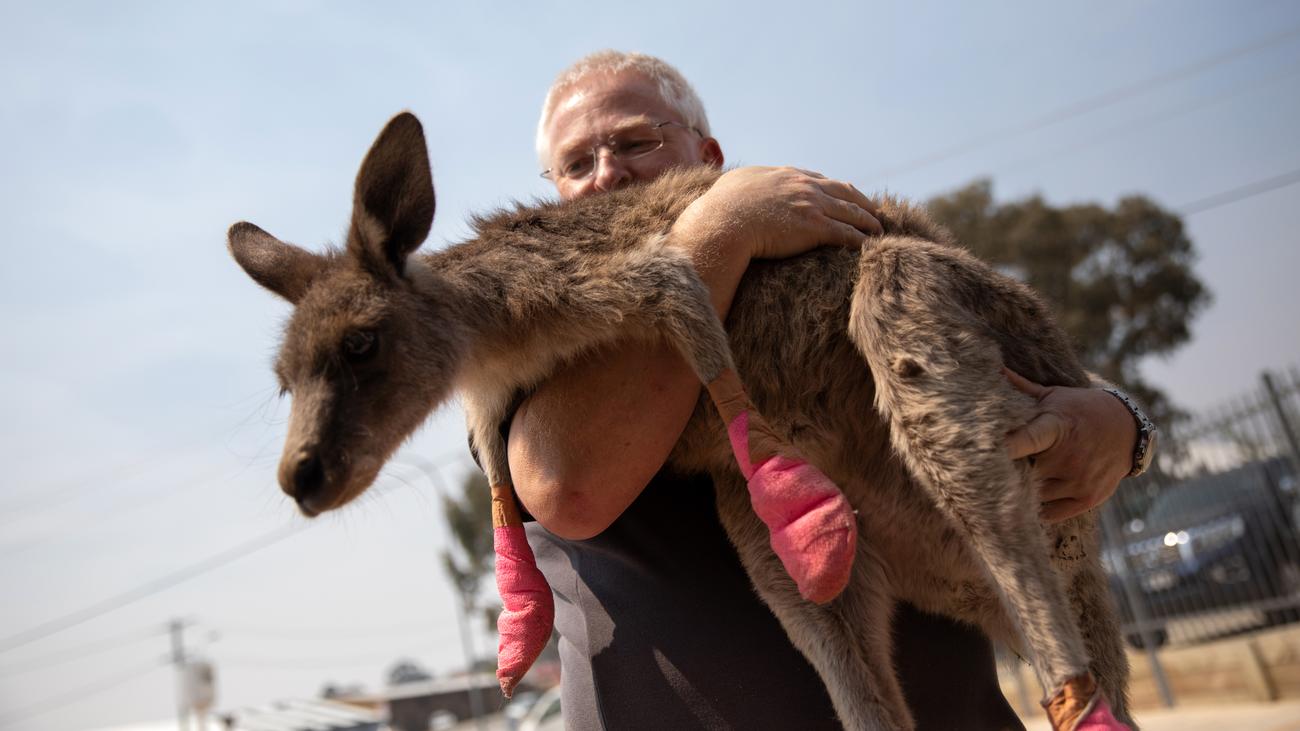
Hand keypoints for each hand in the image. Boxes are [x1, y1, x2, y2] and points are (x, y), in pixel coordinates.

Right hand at [674, 166, 882, 262]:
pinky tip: (871, 246)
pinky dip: (862, 239)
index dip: (833, 189)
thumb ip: (741, 184)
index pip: (818, 179)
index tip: (842, 196)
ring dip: (869, 221)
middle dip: (861, 201)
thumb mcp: (732, 185)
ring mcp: (811, 204)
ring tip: (880, 230)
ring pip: (852, 211)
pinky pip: (848, 234)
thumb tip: (733, 187)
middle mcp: (803, 185)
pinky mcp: (814, 227)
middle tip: (873, 211)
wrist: (722, 222)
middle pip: (844, 190)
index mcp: (785, 175)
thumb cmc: (720, 208)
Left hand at [1003, 368, 1136, 521]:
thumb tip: (992, 367)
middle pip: (1022, 472)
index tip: (981, 452)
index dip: (1004, 447)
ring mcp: (1080, 480)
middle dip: (1007, 469)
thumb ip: (1021, 389)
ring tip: (1019, 475)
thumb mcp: (1053, 396)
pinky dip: (1037, 506)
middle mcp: (1070, 457)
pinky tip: (1031, 494)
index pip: (1027, 439)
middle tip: (995, 464)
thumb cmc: (1079, 409)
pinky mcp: (1088, 499)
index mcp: (1057, 427)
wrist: (1127, 429)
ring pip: (1033, 495)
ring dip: (1022, 488)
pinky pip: (1049, 513)